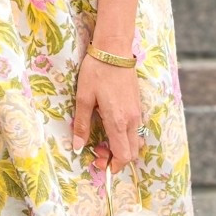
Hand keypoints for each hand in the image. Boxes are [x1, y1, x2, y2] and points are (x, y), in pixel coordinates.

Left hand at [73, 55, 141, 169]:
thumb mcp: (83, 98)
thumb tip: (77, 147)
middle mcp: (132, 120)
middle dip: (117, 159)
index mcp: (118, 121)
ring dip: (122, 147)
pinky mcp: (137, 105)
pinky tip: (110, 127)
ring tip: (103, 140)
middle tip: (98, 152)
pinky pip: (136, 130)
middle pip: (133, 152)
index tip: (100, 163)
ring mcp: (137, 113)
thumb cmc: (97, 72)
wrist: (114, 50)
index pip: (124, 155)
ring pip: (136, 142)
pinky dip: (125, 137)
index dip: (114, 165)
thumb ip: (81, 124)